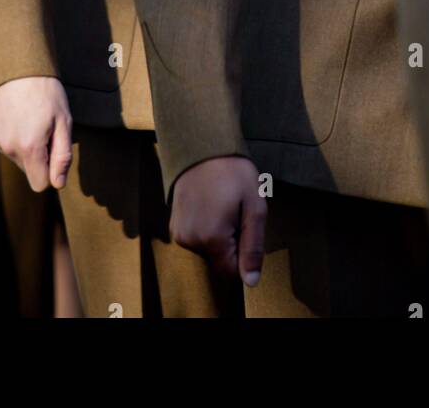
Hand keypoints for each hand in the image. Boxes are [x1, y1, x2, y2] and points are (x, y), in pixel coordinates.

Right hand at [0, 76, 72, 192]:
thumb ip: (62, 157)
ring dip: (24, 144)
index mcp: (29, 147)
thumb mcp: (64, 121)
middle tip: (45, 126)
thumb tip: (58, 184)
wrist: (19, 66)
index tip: (55, 152)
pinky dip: (10, 134)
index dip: (50, 171)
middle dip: (38, 155)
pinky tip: (16, 114)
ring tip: (30, 117)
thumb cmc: (48, 92)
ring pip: (15, 156)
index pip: (39, 184)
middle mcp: (8, 147)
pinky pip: (2, 143)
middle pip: (28, 169)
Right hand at [170, 156, 264, 284]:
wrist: (203, 145)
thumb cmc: (234, 173)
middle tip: (235, 211)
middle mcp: (190, 241)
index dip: (244, 253)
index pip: (231, 272)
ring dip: (218, 235)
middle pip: (219, 260)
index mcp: (212, 239)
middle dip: (231, 242)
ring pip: (207, 250)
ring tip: (222, 204)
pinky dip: (204, 228)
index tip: (244, 225)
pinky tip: (208, 204)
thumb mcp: (254, 206)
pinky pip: (195, 238)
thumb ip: (253, 247)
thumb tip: (251, 282)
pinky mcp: (173, 224)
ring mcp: (179, 233)